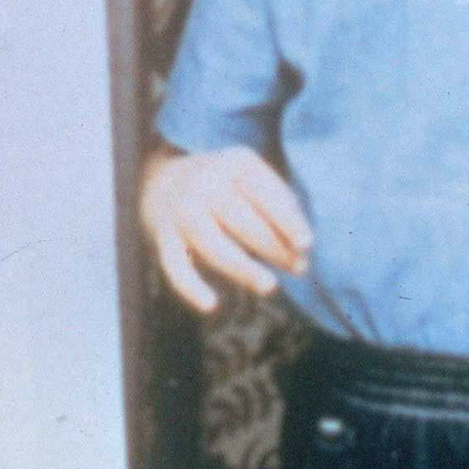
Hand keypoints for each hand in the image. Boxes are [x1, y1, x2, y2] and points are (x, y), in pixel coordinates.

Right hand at [138, 145, 311, 312]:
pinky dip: (191, 288)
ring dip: (244, 269)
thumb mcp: (253, 178)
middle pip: (244, 221)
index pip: (266, 193)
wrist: (161, 181)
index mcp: (236, 162)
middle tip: (299, 269)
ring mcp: (182, 210)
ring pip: (214, 246)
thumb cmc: (227, 185)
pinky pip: (176, 267)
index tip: (307, 245)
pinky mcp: (163, 237)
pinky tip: (212, 306)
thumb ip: (279, 204)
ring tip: (270, 286)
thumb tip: (301, 247)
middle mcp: (206, 182)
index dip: (287, 220)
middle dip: (275, 248)